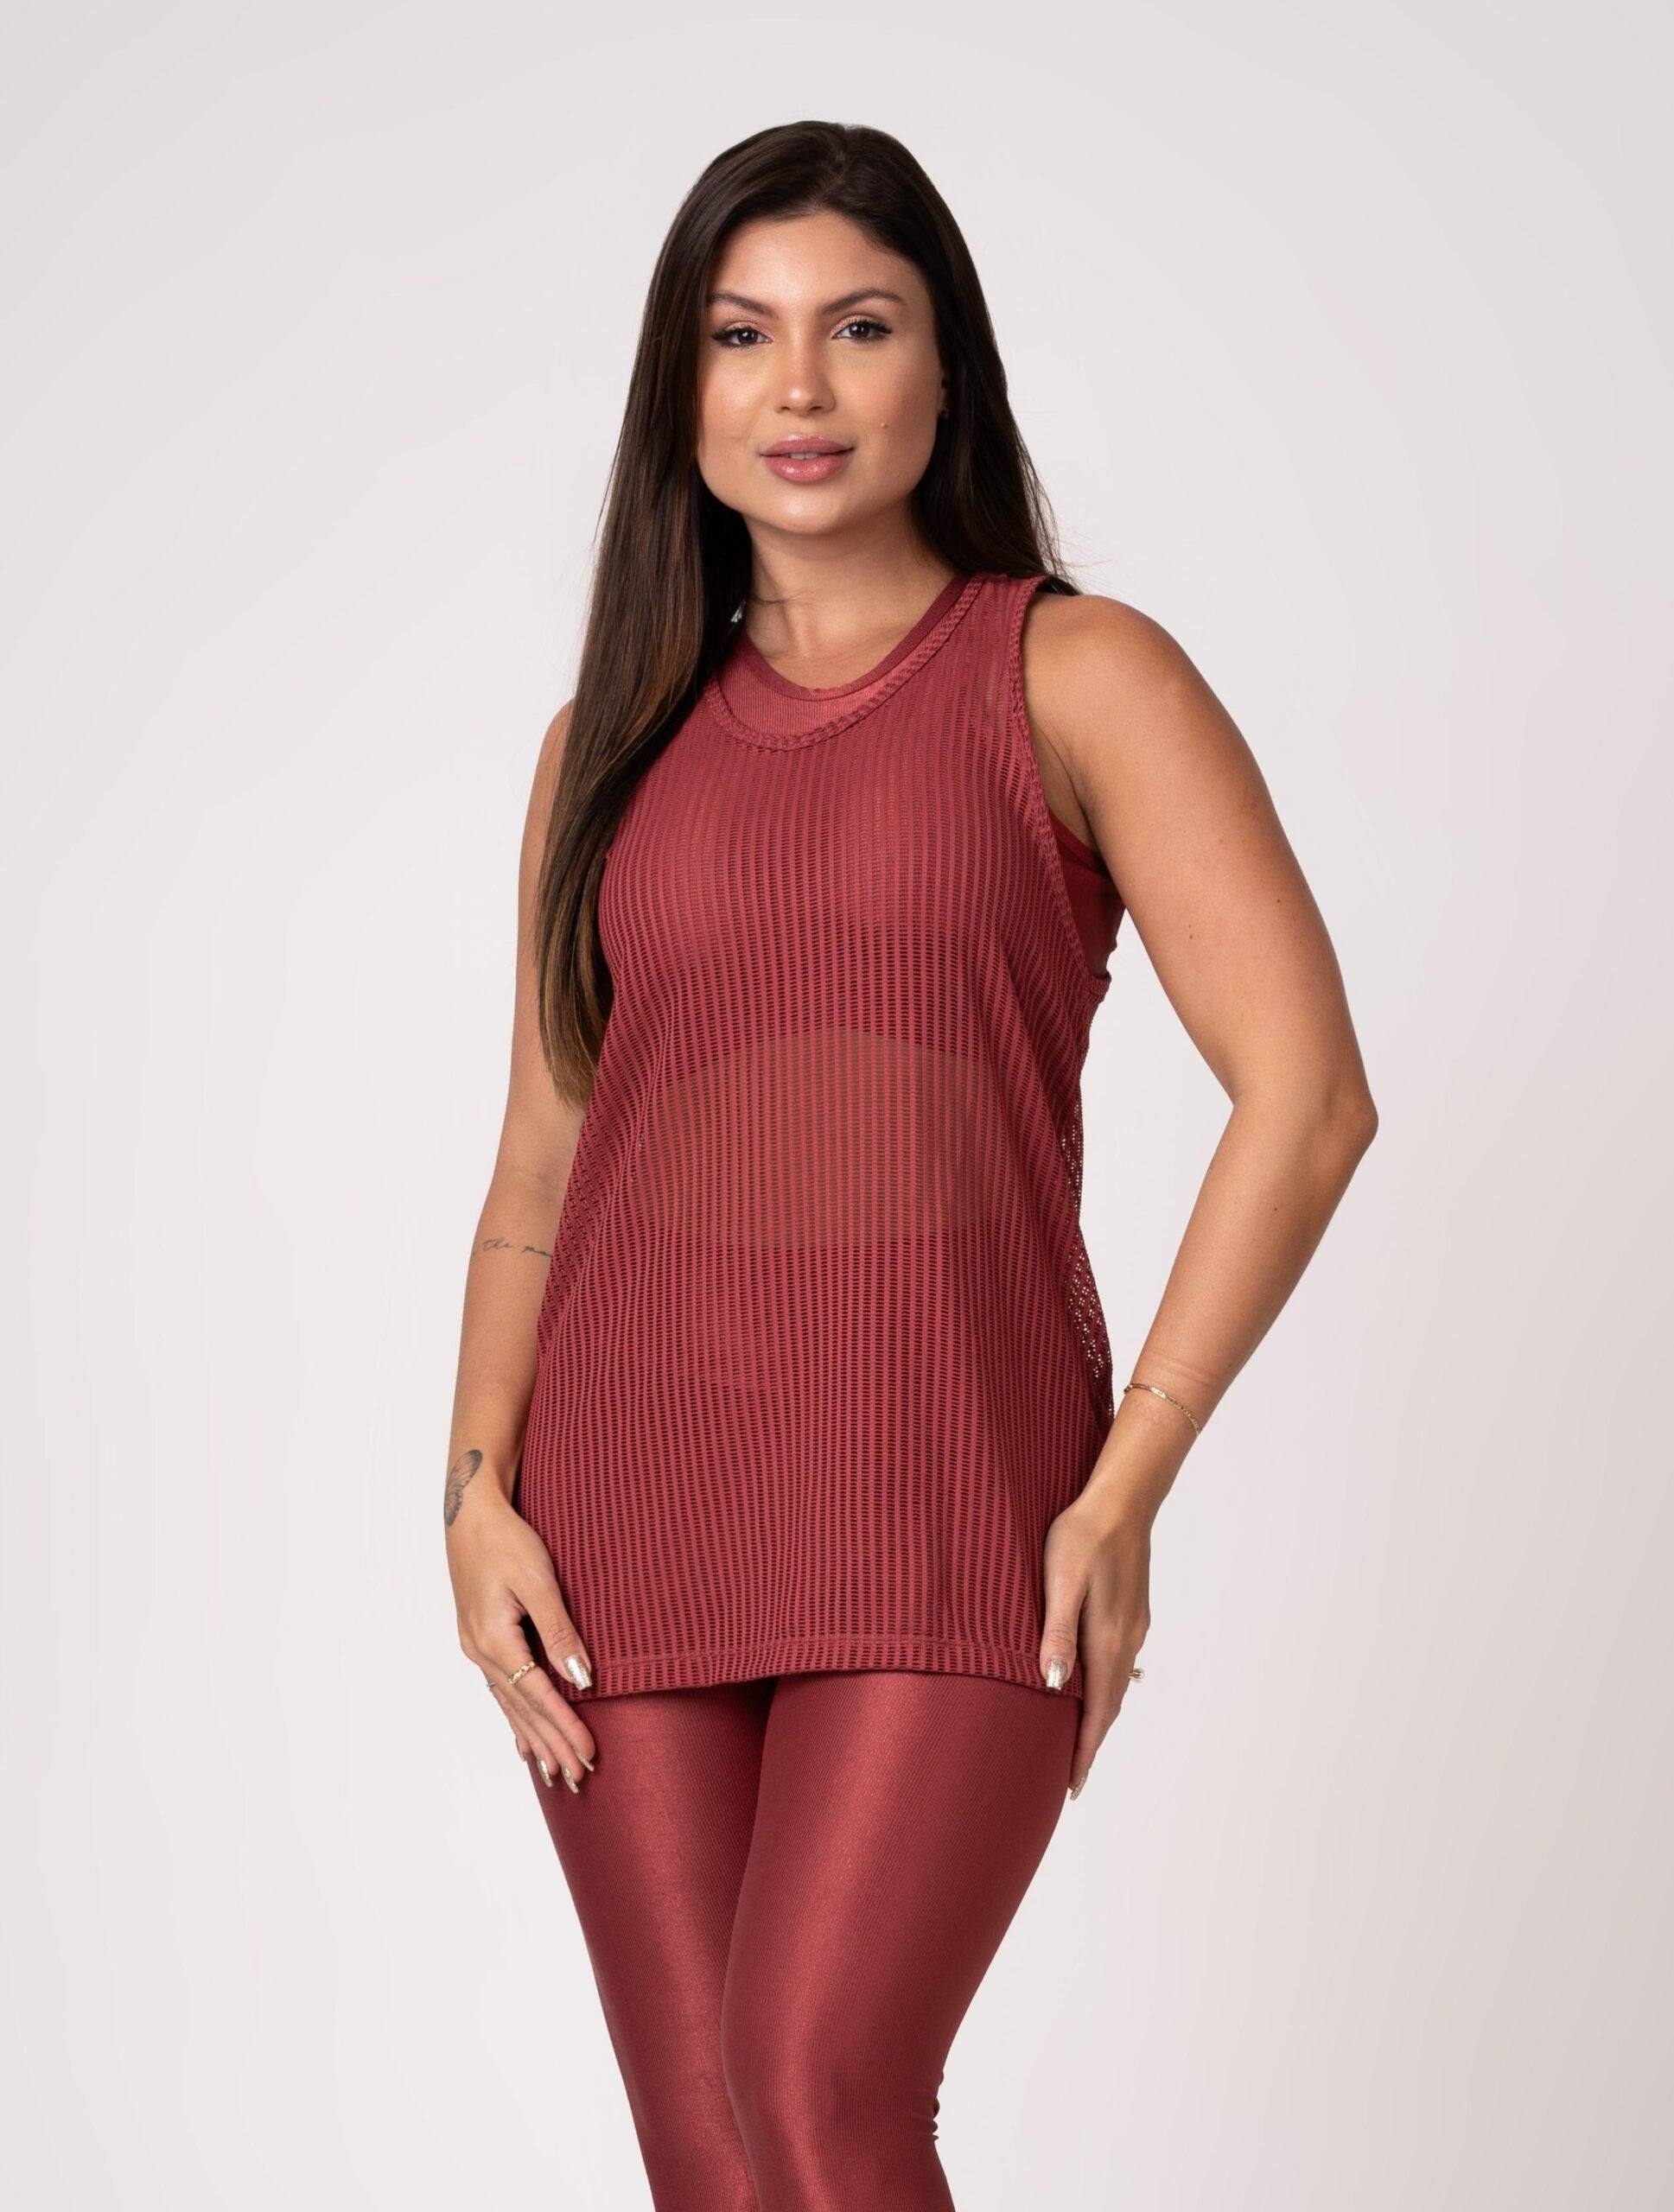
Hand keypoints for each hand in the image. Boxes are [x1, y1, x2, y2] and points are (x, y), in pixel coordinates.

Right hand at [447, 1484, 598, 1792]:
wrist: (470, 1513)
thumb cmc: (507, 1540)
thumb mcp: (538, 1580)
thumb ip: (559, 1631)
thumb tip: (581, 1677)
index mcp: (494, 1640)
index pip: (538, 1696)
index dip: (565, 1727)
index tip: (589, 1754)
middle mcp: (480, 1651)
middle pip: (522, 1709)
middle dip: (551, 1744)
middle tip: (578, 1779)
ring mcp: (477, 1646)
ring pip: (510, 1704)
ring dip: (534, 1737)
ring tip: (553, 1771)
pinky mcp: (480, 1637)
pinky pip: (501, 1689)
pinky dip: (515, 1716)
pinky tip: (522, 1737)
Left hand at [1039, 1493, 1152, 1797]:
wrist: (1121, 1502)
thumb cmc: (1081, 1536)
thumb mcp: (1061, 1580)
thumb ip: (1057, 1632)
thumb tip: (1053, 1686)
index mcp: (1106, 1639)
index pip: (1096, 1711)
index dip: (1084, 1751)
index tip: (1072, 1787)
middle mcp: (1125, 1639)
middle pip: (1111, 1707)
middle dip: (1092, 1744)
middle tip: (1073, 1779)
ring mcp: (1133, 1626)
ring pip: (1117, 1686)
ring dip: (1102, 1718)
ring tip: (1082, 1743)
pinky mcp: (1133, 1612)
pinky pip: (1121, 1664)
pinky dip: (1109, 1688)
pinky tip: (1097, 1688)